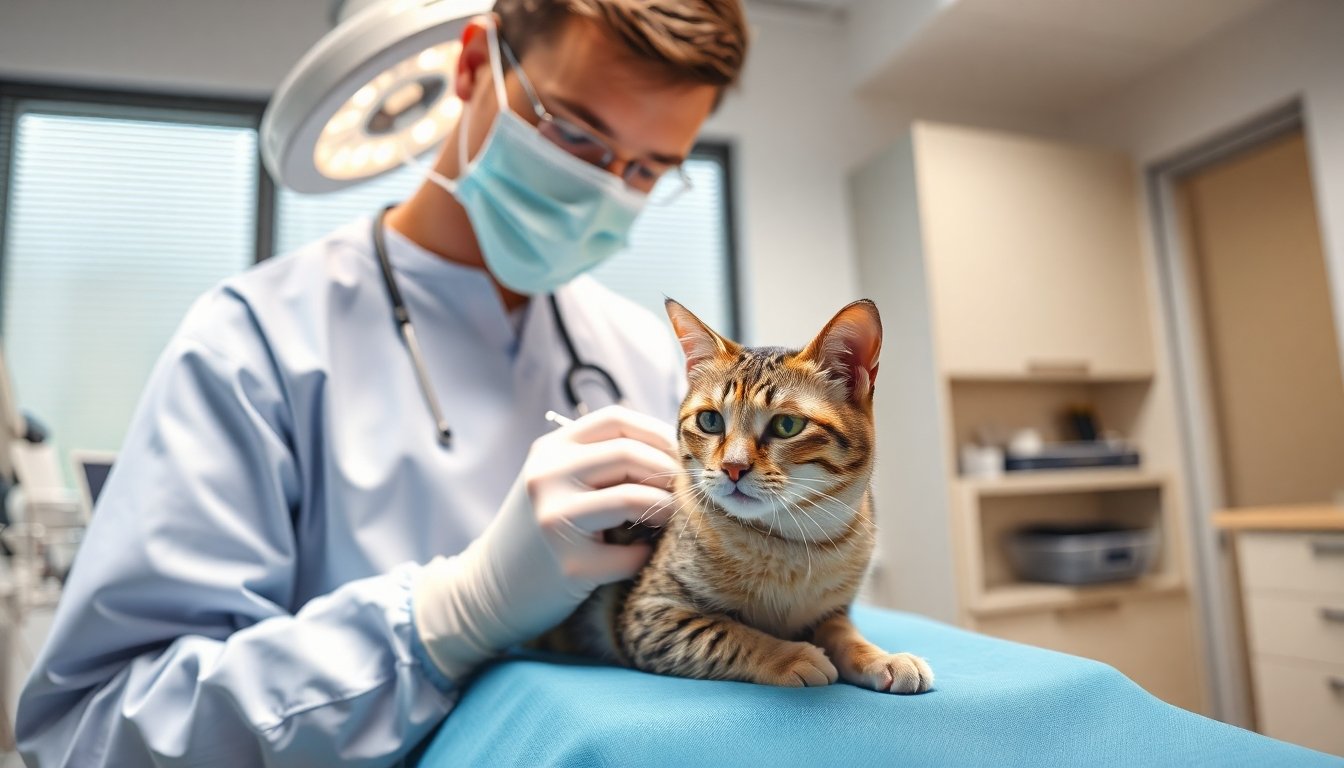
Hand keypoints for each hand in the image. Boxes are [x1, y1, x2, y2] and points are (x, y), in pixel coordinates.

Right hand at [414, 405, 680, 679]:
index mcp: (549, 450)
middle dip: (670, 472)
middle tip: (686, 491)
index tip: (680, 454)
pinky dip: (644, 555)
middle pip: (630, 454)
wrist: (488, 590)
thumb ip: (598, 461)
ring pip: (634, 497)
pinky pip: (630, 553)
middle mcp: (547, 477)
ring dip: (667, 509)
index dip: (657, 432)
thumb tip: (674, 453)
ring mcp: (555, 519)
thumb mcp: (556, 482)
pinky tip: (638, 556)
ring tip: (671, 520)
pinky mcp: (570, 564)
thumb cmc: (538, 534)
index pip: (615, 419)